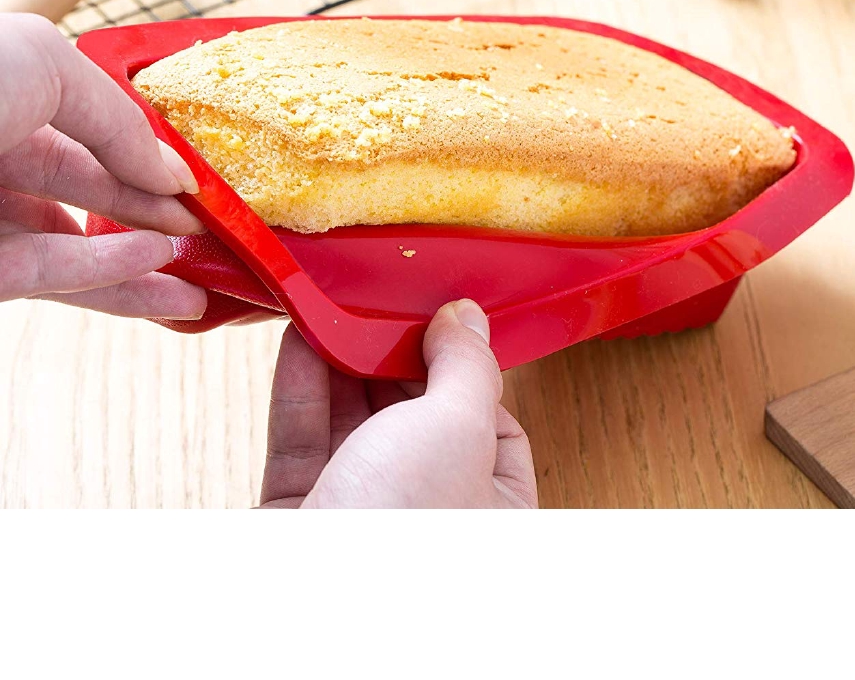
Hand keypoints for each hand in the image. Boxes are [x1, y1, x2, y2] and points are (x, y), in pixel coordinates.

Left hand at [0, 13, 206, 318]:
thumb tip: (171, 173)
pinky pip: (49, 272)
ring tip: (197, 276)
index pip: (89, 136)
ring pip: (75, 248)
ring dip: (141, 262)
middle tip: (210, 231)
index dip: (147, 159)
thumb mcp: (45, 65)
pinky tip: (155, 264)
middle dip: (152, 214)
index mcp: (1, 102)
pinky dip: (106, 271)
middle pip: (88, 195)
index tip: (198, 184)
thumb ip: (118, 120)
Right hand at [260, 299, 537, 507]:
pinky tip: (301, 340)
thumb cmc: (404, 528)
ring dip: (342, 363)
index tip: (441, 320)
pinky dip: (302, 388)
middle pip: (416, 416)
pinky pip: (305, 441)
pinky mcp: (304, 517)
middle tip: (381, 305)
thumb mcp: (457, 427)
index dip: (465, 369)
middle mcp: (431, 513)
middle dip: (396, 358)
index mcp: (493, 507)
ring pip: (356, 424)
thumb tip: (467, 317)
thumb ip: (465, 365)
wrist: (306, 610)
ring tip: (336, 310)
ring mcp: (364, 516)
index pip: (492, 423)